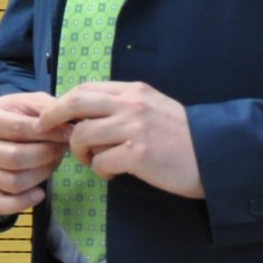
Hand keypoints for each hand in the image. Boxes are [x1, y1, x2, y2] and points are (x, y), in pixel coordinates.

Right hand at [0, 91, 71, 216]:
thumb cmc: (19, 114)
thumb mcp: (32, 102)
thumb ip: (49, 110)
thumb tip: (68, 128)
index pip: (19, 128)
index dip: (49, 132)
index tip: (68, 133)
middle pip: (15, 158)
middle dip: (46, 155)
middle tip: (60, 149)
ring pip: (13, 182)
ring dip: (41, 175)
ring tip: (52, 163)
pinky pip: (1, 205)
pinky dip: (23, 203)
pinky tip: (39, 193)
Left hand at [41, 80, 203, 198]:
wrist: (218, 154)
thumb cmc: (185, 136)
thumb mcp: (154, 108)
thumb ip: (125, 107)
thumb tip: (89, 115)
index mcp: (134, 91)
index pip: (85, 89)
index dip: (62, 103)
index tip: (51, 116)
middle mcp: (131, 105)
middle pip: (75, 102)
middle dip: (53, 117)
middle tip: (44, 131)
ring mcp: (134, 128)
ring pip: (83, 135)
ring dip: (81, 152)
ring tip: (93, 161)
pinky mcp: (138, 154)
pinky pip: (101, 162)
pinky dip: (100, 170)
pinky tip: (112, 174)